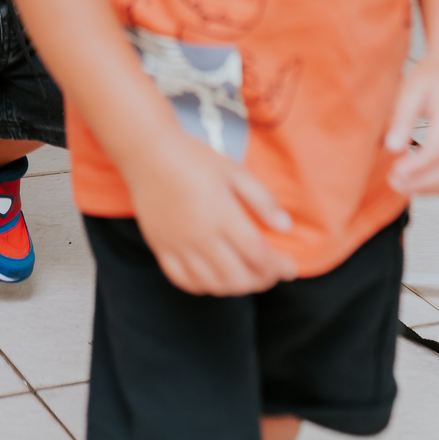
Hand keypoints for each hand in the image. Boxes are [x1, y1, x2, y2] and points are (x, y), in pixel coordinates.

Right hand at [126, 130, 296, 295]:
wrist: (148, 152)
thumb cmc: (193, 158)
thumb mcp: (234, 170)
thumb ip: (262, 199)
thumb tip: (286, 227)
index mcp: (222, 215)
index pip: (258, 255)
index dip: (278, 266)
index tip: (290, 268)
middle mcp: (200, 236)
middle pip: (238, 277)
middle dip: (261, 280)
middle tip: (271, 273)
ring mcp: (178, 245)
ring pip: (212, 284)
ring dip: (235, 287)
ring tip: (246, 276)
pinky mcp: (160, 248)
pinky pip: (183, 281)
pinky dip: (203, 287)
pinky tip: (213, 279)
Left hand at [385, 60, 438, 195]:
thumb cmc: (436, 76)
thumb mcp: (411, 88)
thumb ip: (401, 117)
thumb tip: (391, 146)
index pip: (438, 150)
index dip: (416, 167)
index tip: (395, 170)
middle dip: (422, 184)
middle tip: (396, 182)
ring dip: (435, 189)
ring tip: (408, 185)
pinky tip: (428, 183)